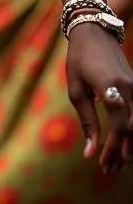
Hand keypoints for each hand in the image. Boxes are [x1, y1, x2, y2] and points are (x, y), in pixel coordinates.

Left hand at [66, 21, 132, 171]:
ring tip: (118, 162)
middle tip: (109, 169)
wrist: (95, 34)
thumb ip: (87, 120)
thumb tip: (89, 151)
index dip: (113, 147)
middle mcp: (130, 89)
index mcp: (111, 87)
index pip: (120, 125)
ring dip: (131, 146)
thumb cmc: (78, 61)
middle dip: (124, 153)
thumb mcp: (76, 89)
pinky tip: (125, 145)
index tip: (100, 163)